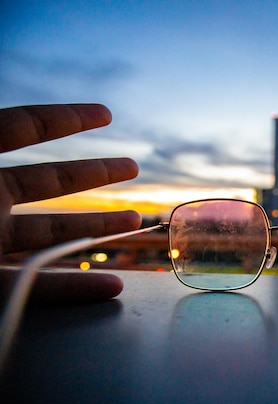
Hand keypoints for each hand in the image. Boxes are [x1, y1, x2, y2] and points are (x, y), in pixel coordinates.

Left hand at [0, 104, 140, 303]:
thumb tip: (15, 121)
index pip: (21, 128)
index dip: (65, 119)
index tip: (104, 113)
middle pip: (47, 181)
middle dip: (95, 172)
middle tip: (132, 167)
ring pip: (48, 233)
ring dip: (96, 227)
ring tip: (134, 220)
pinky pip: (33, 287)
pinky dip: (72, 288)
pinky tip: (108, 287)